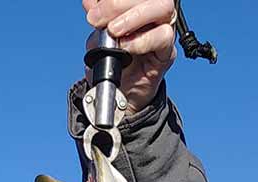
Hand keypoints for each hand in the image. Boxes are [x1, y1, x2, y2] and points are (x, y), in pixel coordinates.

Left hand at [83, 0, 176, 115]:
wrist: (120, 95)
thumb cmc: (113, 65)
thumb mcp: (98, 41)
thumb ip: (98, 22)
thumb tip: (89, 2)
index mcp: (137, 8)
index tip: (92, 11)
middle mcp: (153, 14)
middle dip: (118, 4)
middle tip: (96, 20)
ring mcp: (163, 29)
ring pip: (162, 7)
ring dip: (134, 17)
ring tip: (113, 32)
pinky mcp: (167, 51)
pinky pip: (164, 36)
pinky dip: (142, 40)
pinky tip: (126, 48)